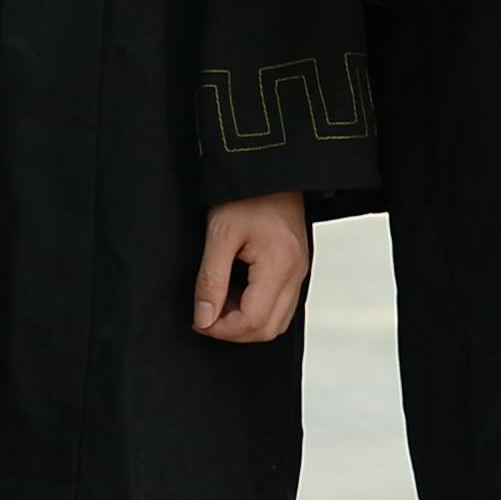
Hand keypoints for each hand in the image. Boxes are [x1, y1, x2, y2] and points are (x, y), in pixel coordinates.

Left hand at [192, 195, 311, 341]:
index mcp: (280, 265)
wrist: (271, 170)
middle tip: (208, 312)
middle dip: (234, 330)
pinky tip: (239, 289)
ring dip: (247, 320)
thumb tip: (203, 319)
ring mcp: (301, 270)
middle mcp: (297, 273)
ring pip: (277, 321)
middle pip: (269, 329)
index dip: (222, 329)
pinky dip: (258, 308)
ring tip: (223, 298)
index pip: (254, 321)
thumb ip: (211, 281)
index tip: (199, 318)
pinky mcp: (297, 266)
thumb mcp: (219, 234)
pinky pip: (282, 304)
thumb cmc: (246, 195)